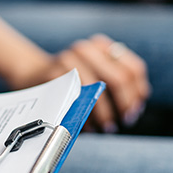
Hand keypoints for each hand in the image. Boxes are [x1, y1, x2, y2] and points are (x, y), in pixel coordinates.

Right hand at [35, 35, 150, 132]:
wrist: (34, 73)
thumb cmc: (71, 79)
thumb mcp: (95, 71)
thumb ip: (117, 82)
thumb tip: (134, 108)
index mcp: (101, 46)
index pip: (133, 69)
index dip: (138, 93)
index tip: (134, 111)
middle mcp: (86, 49)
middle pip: (120, 79)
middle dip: (124, 105)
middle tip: (122, 121)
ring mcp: (68, 60)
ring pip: (98, 92)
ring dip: (104, 115)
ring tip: (105, 126)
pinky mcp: (53, 74)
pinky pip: (76, 100)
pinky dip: (85, 116)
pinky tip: (88, 125)